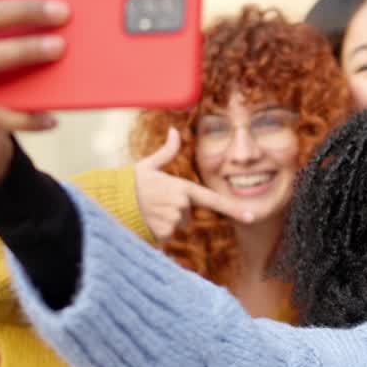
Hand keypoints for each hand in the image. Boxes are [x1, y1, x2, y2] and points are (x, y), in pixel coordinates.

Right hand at [134, 127, 255, 241]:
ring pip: (177, 225)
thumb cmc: (130, 183)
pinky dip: (158, 232)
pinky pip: (167, 235)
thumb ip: (166, 151)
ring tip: (149, 211)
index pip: (214, 200)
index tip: (253, 216)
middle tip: (156, 203)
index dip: (235, 209)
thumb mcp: (149, 165)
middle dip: (175, 211)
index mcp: (183, 188)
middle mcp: (182, 204)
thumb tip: (174, 131)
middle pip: (187, 214)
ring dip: (166, 222)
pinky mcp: (164, 233)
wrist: (113, 201)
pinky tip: (147, 221)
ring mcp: (173, 220)